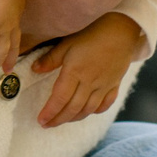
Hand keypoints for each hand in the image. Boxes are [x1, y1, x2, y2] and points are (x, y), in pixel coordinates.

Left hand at [31, 12, 145, 126]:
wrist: (121, 30)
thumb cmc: (91, 33)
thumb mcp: (67, 43)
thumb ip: (50, 59)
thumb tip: (34, 69)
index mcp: (75, 72)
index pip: (60, 98)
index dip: (50, 112)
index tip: (41, 120)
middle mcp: (89, 83)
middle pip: (73, 108)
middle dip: (58, 119)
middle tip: (47, 125)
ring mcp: (103, 86)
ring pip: (88, 109)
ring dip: (74, 118)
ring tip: (62, 120)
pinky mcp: (114, 85)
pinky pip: (104, 104)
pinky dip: (94, 111)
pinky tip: (86, 112)